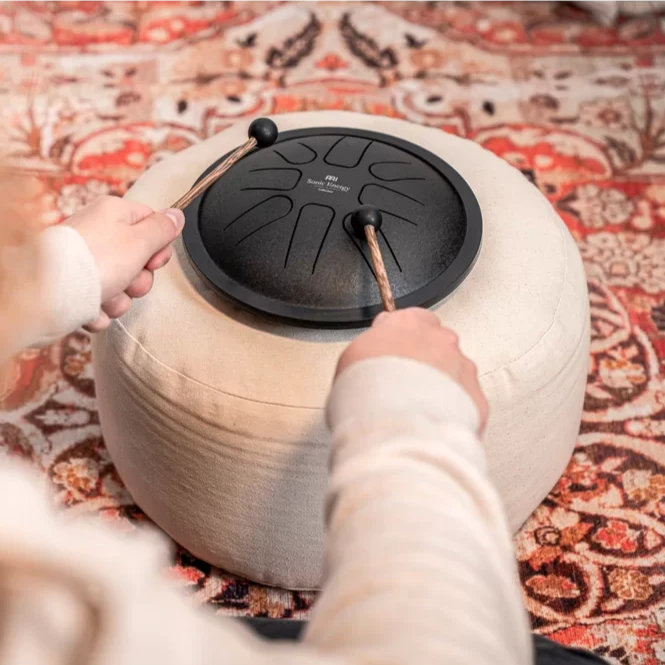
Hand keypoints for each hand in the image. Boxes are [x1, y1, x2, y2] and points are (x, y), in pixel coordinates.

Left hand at [66, 196, 184, 331]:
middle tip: (129, 281)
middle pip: (137, 260)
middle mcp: (97, 234)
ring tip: (105, 297)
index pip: (150, 224)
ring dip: (119, 299)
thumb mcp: (140, 241)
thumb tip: (176, 215)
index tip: (154, 261)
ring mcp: (84, 262)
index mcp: (113, 214)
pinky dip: (98, 310)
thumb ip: (162, 229)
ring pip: (120, 286)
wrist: (48, 293)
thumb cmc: (95, 262)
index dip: (159, 247)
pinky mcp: (73, 287)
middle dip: (138, 280)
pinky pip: (99, 302)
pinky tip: (90, 308)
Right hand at [336, 308, 488, 428]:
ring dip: (441, 388)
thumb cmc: (371, 392)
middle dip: (425, 364)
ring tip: (416, 410)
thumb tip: (369, 355)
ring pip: (456, 374)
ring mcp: (463, 369)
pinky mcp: (477, 399)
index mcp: (408, 324)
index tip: (394, 352)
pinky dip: (454, 412)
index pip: (413, 319)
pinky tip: (432, 423)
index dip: (403, 339)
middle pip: (438, 346)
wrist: (397, 425)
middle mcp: (441, 341)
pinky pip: (467, 403)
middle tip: (403, 387)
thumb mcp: (352, 358)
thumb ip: (370, 348)